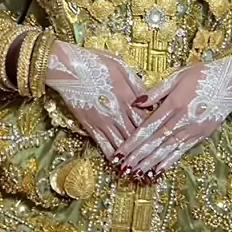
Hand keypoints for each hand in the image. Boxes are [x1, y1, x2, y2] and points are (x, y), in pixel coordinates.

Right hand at [46, 41, 145, 159]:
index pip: (146, 118)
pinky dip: (112, 155)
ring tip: (140, 169)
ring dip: (131, 157)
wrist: (69, 67)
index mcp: (127, 96)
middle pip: (136, 134)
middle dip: (146, 148)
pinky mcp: (90, 125)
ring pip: (122, 143)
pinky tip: (118, 163)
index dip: (155, 130)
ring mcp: (104, 120)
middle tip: (156, 161)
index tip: (162, 138)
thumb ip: (136, 84)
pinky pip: (103, 144)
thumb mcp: (121, 66)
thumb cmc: (96, 62)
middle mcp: (118, 111)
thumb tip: (148, 98)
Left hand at [113, 56, 231, 179]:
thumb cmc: (202, 74)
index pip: (149, 127)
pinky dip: (169, 162)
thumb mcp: (178, 76)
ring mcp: (193, 129)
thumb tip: (137, 102)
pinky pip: (182, 151)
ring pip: (168, 149)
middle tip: (123, 169)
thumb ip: (157, 91)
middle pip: (156, 142)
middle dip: (138, 156)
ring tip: (136, 174)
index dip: (133, 141)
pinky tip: (158, 171)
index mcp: (175, 103)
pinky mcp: (201, 135)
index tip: (120, 152)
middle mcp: (183, 119)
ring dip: (150, 163)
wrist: (231, 81)